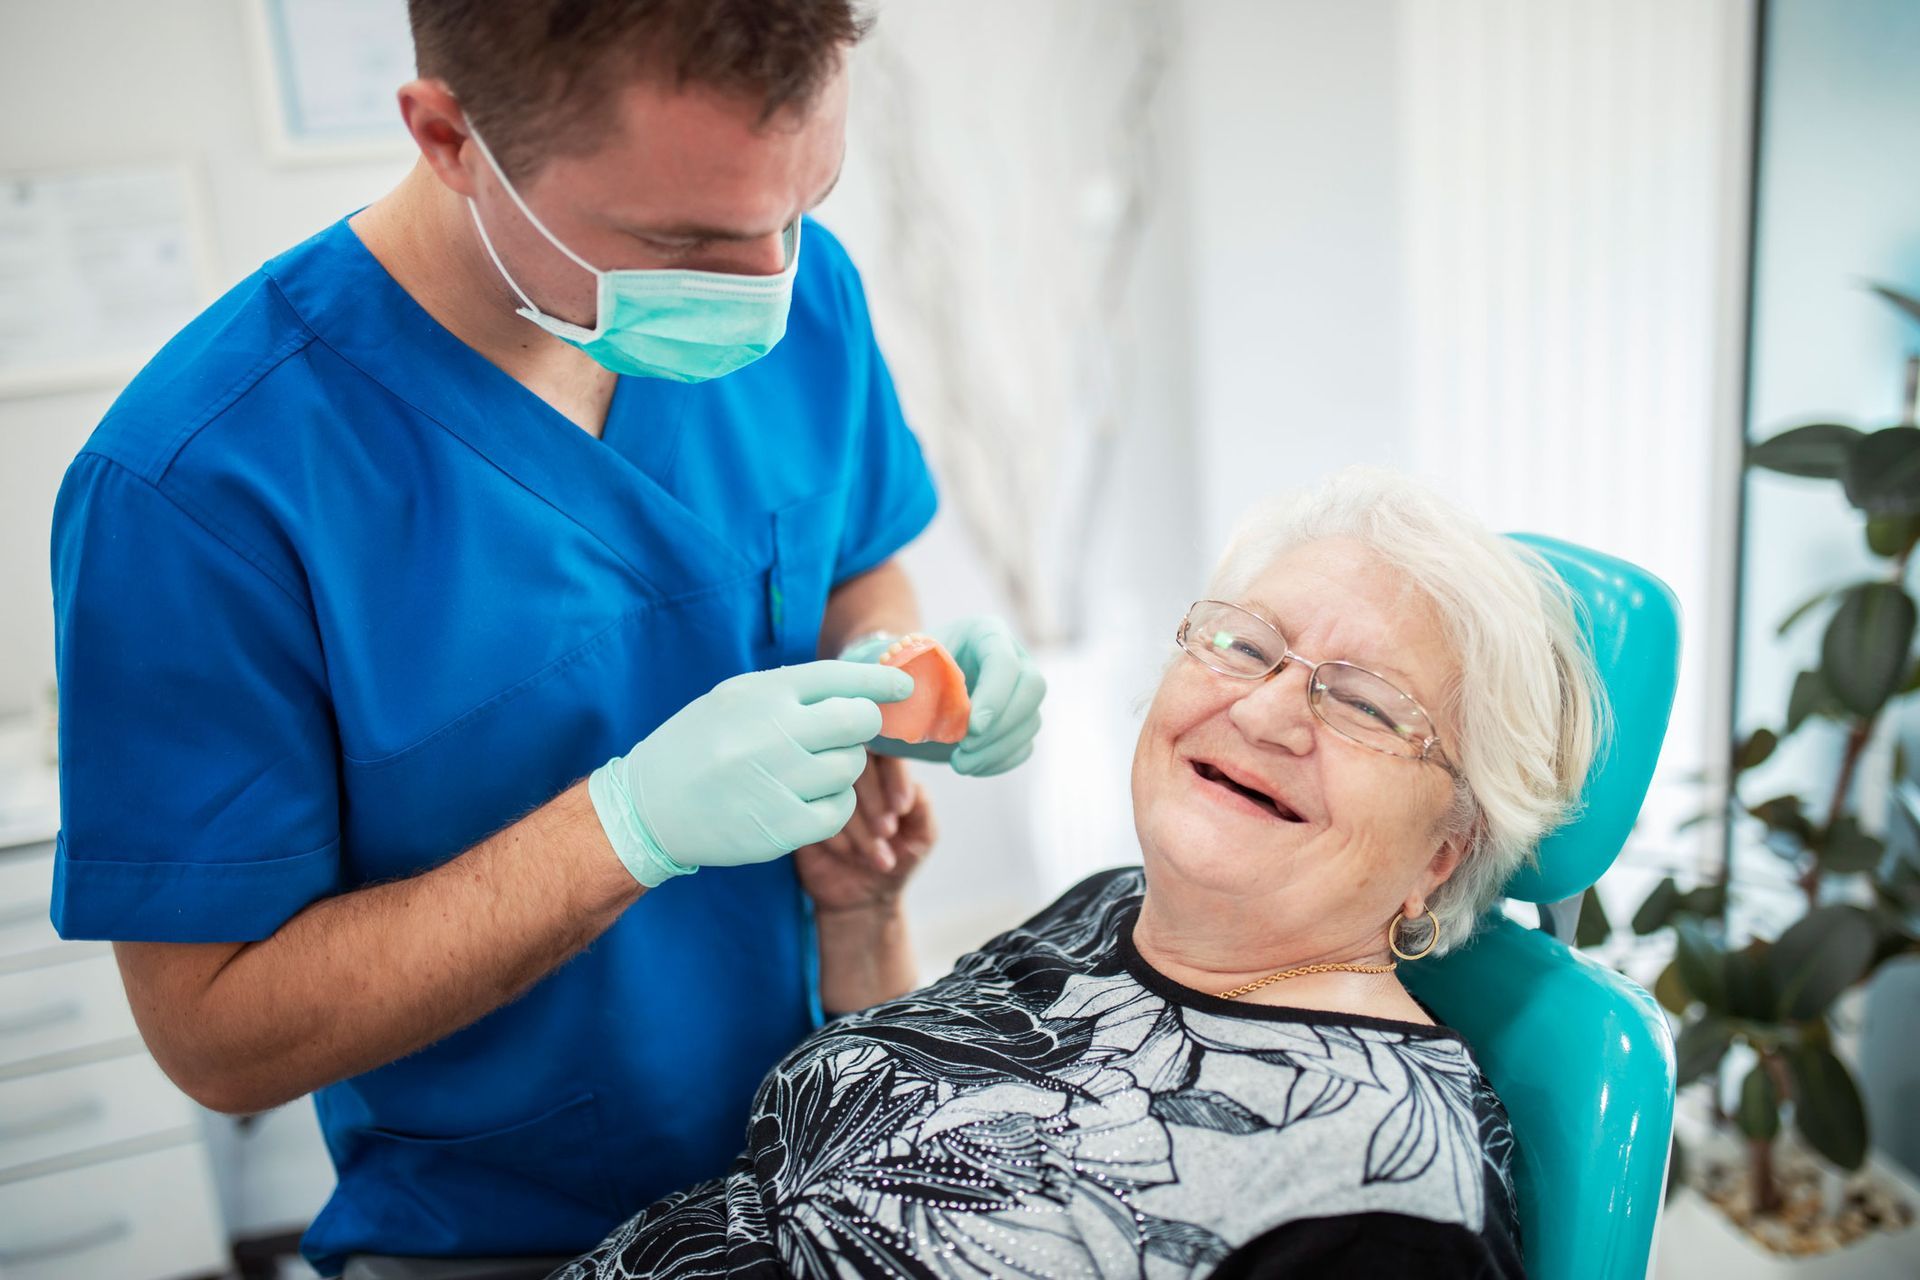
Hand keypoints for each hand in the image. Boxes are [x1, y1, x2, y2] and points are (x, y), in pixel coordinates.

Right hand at [588, 660, 912, 886]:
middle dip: (864, 725)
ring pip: (851, 768)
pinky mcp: (781, 826)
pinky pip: (838, 810)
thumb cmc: (699, 745)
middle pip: (857, 722)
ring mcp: (778, 782)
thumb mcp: (734, 699)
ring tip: (808, 769)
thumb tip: (860, 689)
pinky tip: (807, 798)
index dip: (879, 683)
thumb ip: (791, 691)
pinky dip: (832, 804)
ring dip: (842, 767)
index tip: (904, 687)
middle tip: (851, 732)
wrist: (649, 807)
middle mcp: (772, 733)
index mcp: (760, 694)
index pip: (838, 678)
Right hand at [794, 761, 937, 913]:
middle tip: (887, 832)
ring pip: (834, 787)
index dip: (895, 776)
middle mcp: (853, 774)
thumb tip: (910, 785)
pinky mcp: (802, 811)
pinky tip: (846, 852)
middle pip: (857, 763)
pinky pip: (810, 809)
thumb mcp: (922, 835)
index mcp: (885, 770)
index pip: (887, 751)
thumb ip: (922, 804)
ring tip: (876, 855)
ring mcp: (824, 791)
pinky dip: (832, 831)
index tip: (902, 808)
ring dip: (857, 823)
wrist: (863, 898)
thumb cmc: (899, 858)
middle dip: (875, 800)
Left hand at [847, 616, 1045, 775]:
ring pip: (1030, 720)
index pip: (1005, 661)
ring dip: (998, 749)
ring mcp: (1020, 690)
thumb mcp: (894, 663)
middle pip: (1032, 689)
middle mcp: (1013, 657)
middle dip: (1002, 726)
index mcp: (985, 633)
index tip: (972, 728)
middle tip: (965, 751)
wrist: (909, 685)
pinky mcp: (1018, 720)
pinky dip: (1000, 761)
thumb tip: (896, 687)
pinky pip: (1023, 745)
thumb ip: (893, 671)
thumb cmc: (900, 669)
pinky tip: (971, 766)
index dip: (995, 695)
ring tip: (960, 764)